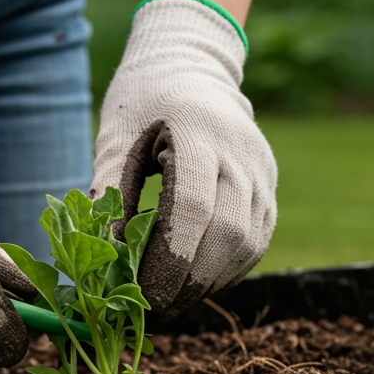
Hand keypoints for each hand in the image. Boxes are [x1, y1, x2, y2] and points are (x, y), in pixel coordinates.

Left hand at [91, 0, 276, 321]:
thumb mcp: (115, 137)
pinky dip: (227, 270)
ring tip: (170, 300)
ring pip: (248, 244)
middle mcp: (240, 152)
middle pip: (226, 233)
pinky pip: (257, 241)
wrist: (192, 65)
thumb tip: (104, 257)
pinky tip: (195, 282)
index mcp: (197, 132)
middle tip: (152, 308)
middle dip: (189, 280)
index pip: (193, 208)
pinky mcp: (270, 187)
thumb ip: (109, 193)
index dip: (170, 259)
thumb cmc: (143, 100)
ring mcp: (262, 171)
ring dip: (209, 282)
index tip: (143, 294)